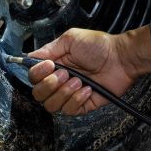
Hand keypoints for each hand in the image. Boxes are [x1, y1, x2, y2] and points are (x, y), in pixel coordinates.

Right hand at [27, 26, 150, 115]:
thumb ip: (48, 49)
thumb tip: (29, 57)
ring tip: (80, 81)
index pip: (33, 77)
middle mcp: (59, 81)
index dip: (38, 74)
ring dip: (64, 93)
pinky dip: (76, 100)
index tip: (50, 65)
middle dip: (50, 85)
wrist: (120, 58)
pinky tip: (87, 89)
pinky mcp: (82, 105)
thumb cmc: (98, 46)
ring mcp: (70, 94)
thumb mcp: (70, 39)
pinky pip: (69, 111)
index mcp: (54, 65)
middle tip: (66, 74)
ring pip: (51, 105)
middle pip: (38, 94)